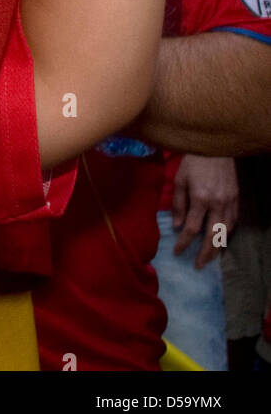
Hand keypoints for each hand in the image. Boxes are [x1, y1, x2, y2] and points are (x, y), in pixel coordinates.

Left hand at [171, 154, 238, 268]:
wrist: (216, 148)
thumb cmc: (193, 162)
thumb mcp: (179, 180)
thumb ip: (178, 204)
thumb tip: (176, 227)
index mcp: (200, 198)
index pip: (191, 228)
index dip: (184, 243)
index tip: (177, 252)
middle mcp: (218, 203)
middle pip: (213, 235)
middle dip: (205, 253)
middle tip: (198, 265)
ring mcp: (230, 202)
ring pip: (226, 231)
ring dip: (219, 246)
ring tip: (211, 258)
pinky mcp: (237, 199)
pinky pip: (234, 221)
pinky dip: (228, 233)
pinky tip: (222, 239)